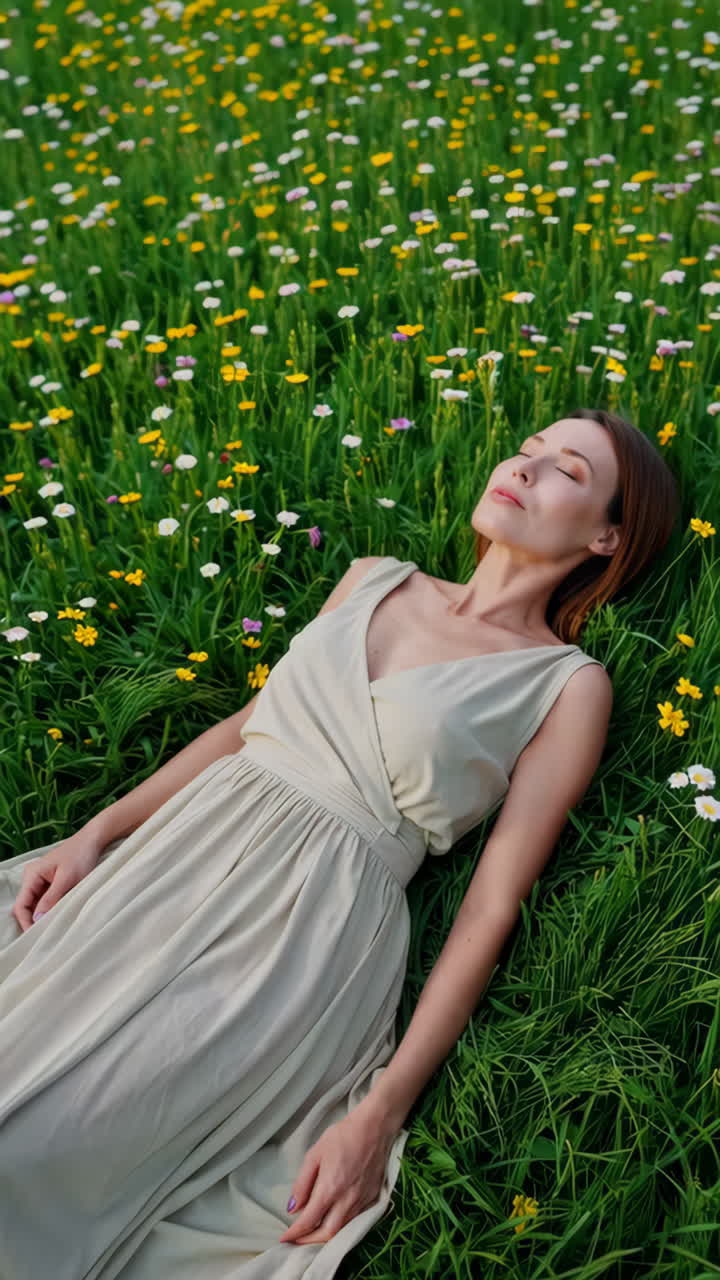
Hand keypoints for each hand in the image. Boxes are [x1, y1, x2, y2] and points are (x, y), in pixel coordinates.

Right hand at [11, 829, 105, 932]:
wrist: (92, 840)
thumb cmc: (80, 856)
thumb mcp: (67, 879)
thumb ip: (51, 899)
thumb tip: (37, 920)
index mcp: (32, 874)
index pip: (21, 904)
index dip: (26, 922)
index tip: (35, 936)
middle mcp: (32, 877)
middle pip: (26, 906)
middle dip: (32, 921)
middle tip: (44, 936)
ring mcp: (41, 880)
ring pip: (35, 904)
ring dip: (42, 916)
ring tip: (51, 930)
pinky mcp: (51, 882)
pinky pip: (45, 900)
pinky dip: (49, 909)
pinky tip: (56, 917)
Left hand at [279, 1099, 398, 1245]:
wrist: (375, 1127)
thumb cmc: (342, 1136)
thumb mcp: (315, 1154)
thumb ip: (302, 1183)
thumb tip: (293, 1208)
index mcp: (330, 1188)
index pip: (309, 1221)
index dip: (295, 1233)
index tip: (284, 1239)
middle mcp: (347, 1200)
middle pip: (327, 1234)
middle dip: (309, 1242)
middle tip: (297, 1240)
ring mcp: (362, 1201)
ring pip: (342, 1230)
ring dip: (325, 1236)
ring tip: (312, 1233)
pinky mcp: (373, 1198)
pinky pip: (354, 1220)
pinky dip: (341, 1226)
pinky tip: (333, 1220)